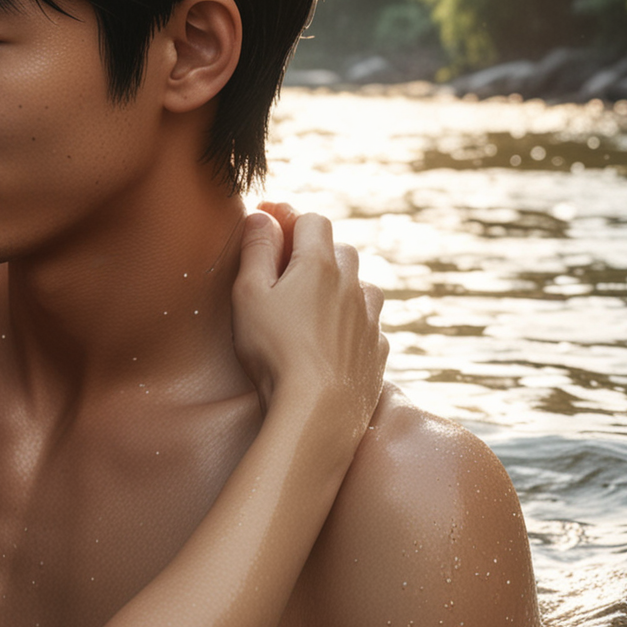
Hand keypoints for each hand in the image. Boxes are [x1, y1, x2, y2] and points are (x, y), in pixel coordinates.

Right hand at [231, 210, 386, 439]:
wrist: (319, 410)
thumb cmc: (274, 351)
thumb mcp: (249, 295)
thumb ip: (256, 251)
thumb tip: (262, 217)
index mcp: (319, 265)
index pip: (312, 221)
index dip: (288, 217)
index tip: (266, 222)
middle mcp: (353, 285)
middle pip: (341, 249)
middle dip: (315, 251)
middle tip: (285, 269)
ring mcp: (370, 319)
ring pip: (361, 285)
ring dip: (340, 286)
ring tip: (313, 304)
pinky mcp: (377, 350)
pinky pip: (368, 323)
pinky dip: (351, 322)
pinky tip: (331, 340)